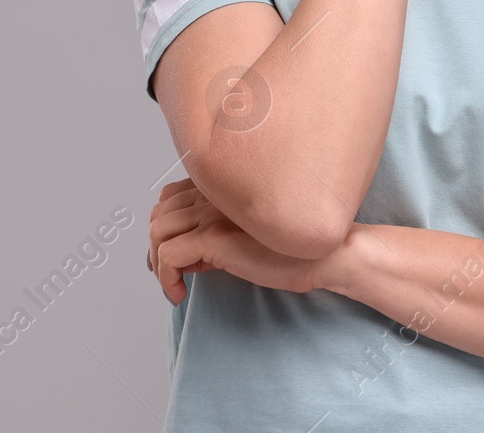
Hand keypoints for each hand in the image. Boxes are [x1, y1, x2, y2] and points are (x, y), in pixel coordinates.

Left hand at [147, 178, 326, 303]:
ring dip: (158, 263)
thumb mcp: (247, 236)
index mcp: (222, 188)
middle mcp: (214, 195)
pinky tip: (180, 294)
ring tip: (177, 285)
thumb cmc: (293, 250)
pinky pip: (167, 256)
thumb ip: (216, 237)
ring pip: (156, 232)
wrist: (326, 254)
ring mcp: (212, 214)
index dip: (167, 228)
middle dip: (157, 247)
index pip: (169, 197)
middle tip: (174, 274)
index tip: (181, 257)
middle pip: (158, 214)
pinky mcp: (214, 238)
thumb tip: (185, 260)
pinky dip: (165, 279)